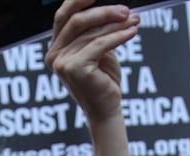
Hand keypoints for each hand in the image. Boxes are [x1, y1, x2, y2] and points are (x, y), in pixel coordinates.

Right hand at [46, 0, 138, 123]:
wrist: (106, 110)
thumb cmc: (103, 80)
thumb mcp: (99, 50)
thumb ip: (96, 31)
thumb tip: (114, 7)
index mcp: (56, 47)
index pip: (63, 16)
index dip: (78, 0)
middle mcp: (54, 55)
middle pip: (77, 21)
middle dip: (103, 12)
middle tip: (126, 10)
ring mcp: (62, 62)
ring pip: (91, 33)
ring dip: (116, 25)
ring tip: (135, 21)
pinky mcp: (75, 68)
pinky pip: (100, 45)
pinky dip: (119, 36)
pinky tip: (132, 32)